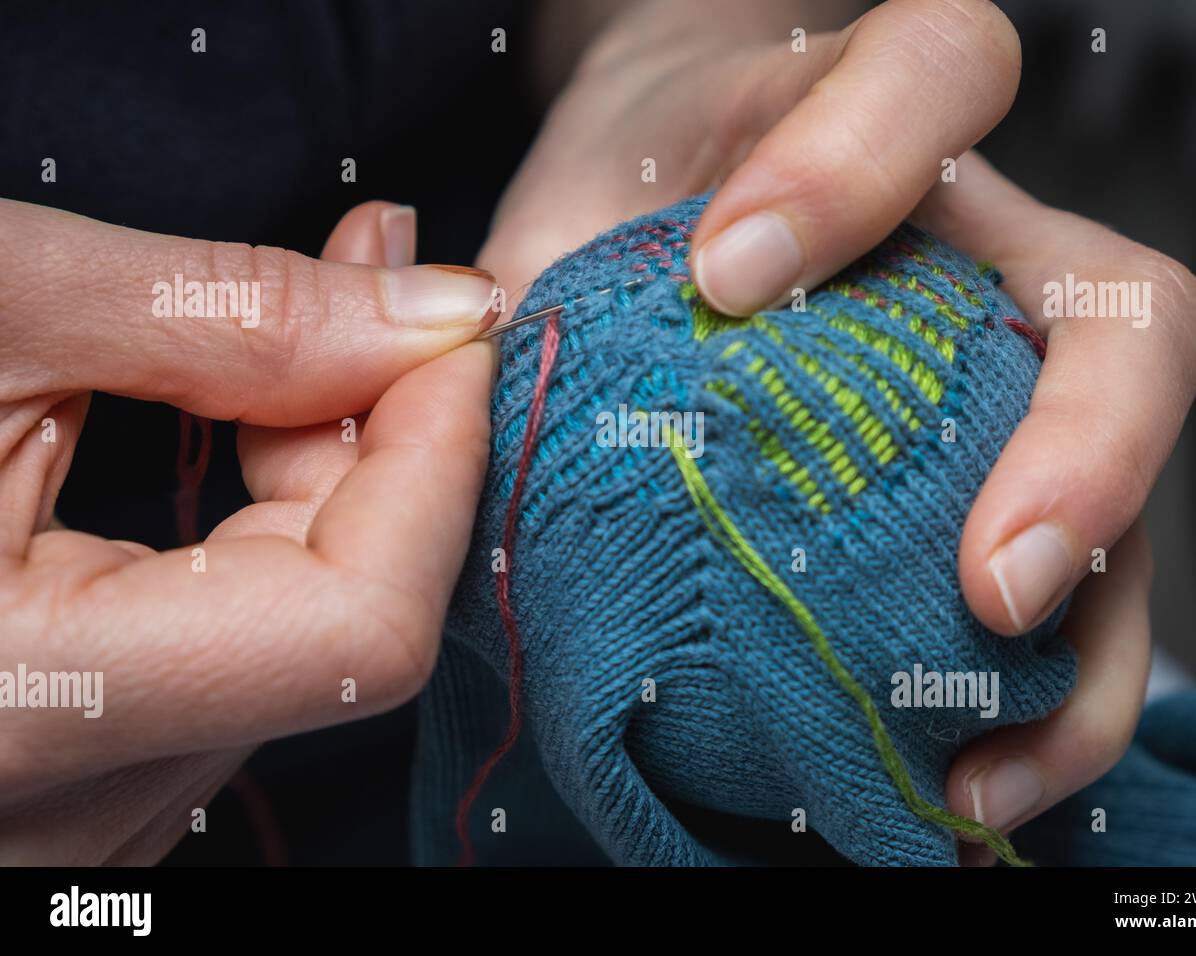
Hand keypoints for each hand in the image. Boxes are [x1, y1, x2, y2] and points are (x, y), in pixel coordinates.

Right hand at [0, 198, 496, 862]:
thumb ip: (226, 316)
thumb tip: (433, 310)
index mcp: (7, 712)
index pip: (358, 628)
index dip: (435, 462)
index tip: (450, 327)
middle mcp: (49, 812)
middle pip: (339, 630)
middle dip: (384, 441)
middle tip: (377, 287)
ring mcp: (63, 816)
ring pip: (292, 646)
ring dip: (327, 479)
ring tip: (297, 335)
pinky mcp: (66, 776)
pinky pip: (229, 659)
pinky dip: (264, 534)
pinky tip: (241, 431)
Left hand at [492, 0, 1195, 854]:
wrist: (671, 210)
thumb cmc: (639, 197)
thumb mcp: (580, 207)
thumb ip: (541, 278)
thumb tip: (466, 412)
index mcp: (884, 133)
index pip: (933, 75)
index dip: (854, 168)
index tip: (727, 275)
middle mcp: (992, 255)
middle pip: (1134, 316)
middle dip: (1085, 455)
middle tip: (989, 587)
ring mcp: (1017, 379)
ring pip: (1133, 489)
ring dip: (1086, 646)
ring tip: (976, 771)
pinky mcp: (1005, 485)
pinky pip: (1080, 596)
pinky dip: (1038, 704)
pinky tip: (953, 782)